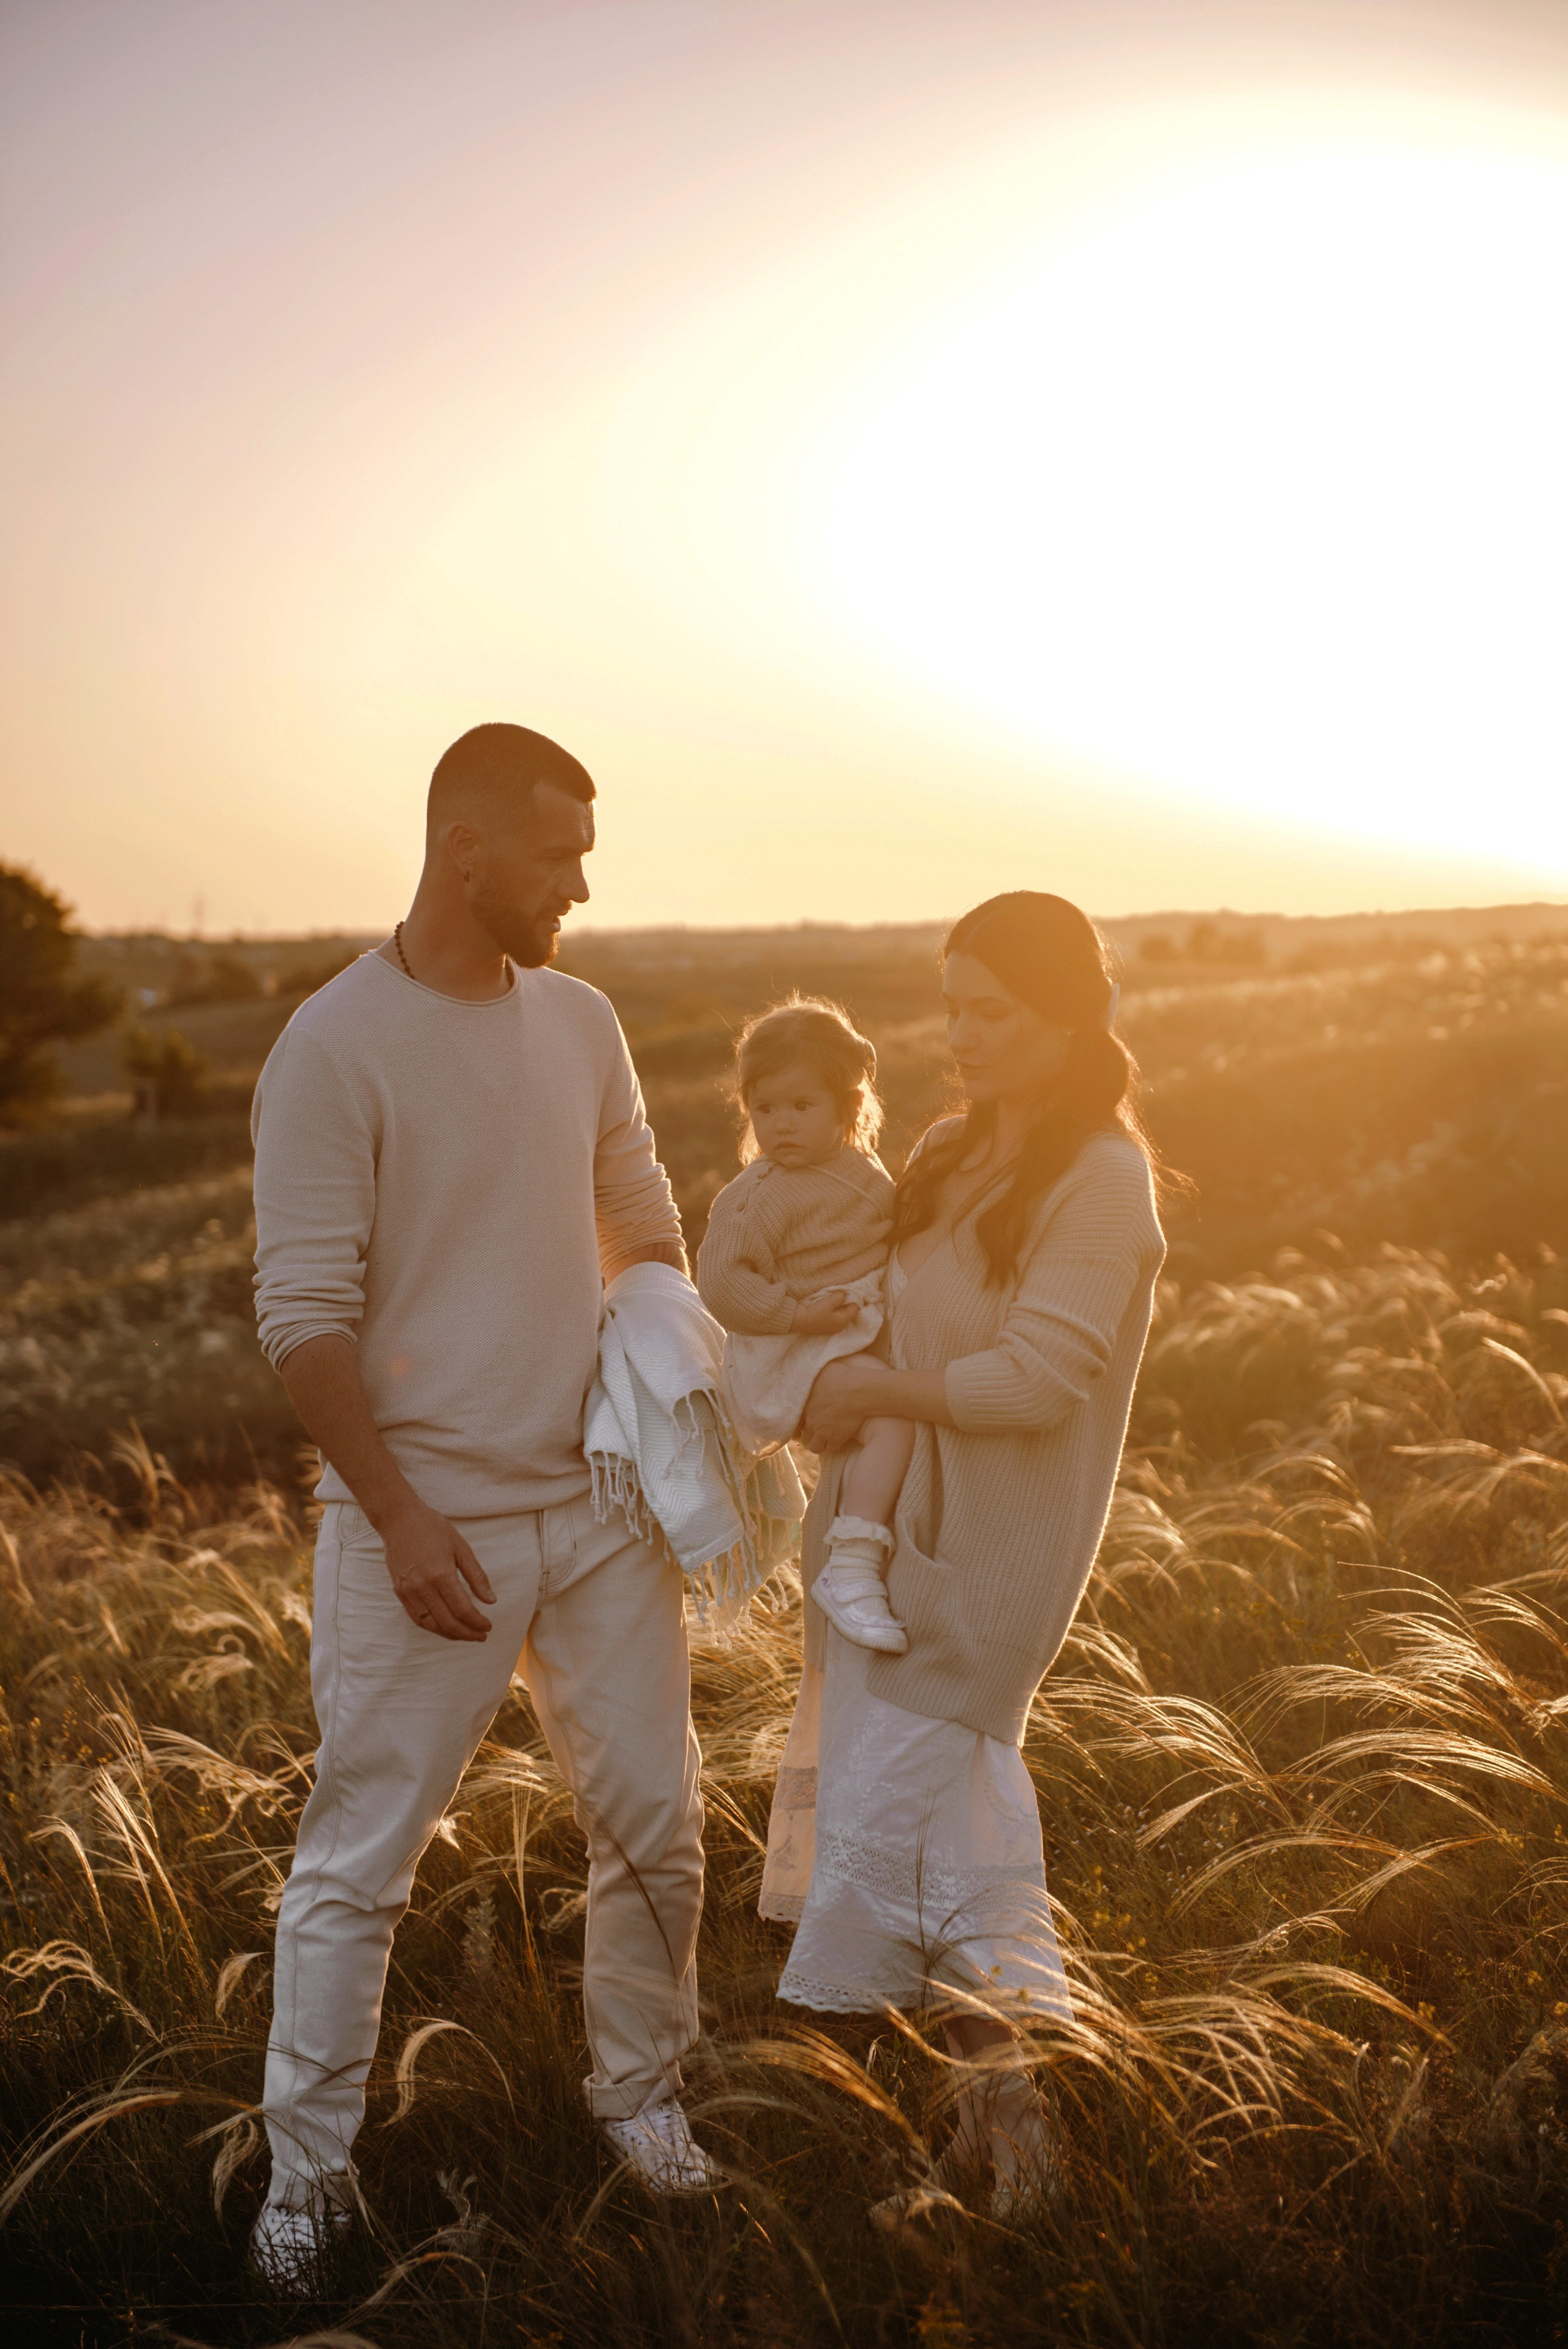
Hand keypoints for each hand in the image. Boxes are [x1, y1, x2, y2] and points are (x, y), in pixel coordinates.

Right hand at [379, 1497, 496, 1640]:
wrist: (399, 1519)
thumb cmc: (432, 1528)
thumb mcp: (461, 1547)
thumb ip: (477, 1576)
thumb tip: (491, 1600)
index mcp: (441, 1575)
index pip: (463, 1610)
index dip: (477, 1623)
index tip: (488, 1627)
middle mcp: (423, 1587)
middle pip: (448, 1622)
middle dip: (467, 1634)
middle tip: (481, 1636)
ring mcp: (409, 1591)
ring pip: (431, 1625)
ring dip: (450, 1634)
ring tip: (465, 1634)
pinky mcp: (400, 1592)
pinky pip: (417, 1618)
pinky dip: (432, 1627)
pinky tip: (444, 1627)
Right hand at [791, 1288, 858, 1336]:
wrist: (801, 1320)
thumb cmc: (816, 1311)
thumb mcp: (830, 1301)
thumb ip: (840, 1296)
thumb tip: (845, 1294)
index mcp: (842, 1321)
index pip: (855, 1309)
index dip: (853, 1300)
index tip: (847, 1293)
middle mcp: (840, 1326)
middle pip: (849, 1312)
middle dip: (846, 1303)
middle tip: (840, 1295)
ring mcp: (833, 1327)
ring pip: (842, 1314)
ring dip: (840, 1306)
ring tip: (834, 1299)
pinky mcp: (827, 1326)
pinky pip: (836, 1316)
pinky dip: (835, 1310)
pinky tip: (829, 1306)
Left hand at [800, 1355, 883, 1452]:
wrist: (857, 1391)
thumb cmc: (841, 1376)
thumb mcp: (823, 1370)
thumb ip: (814, 1375)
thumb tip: (811, 1370)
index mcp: (805, 1406)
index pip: (794, 1422)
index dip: (797, 1427)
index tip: (800, 1430)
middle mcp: (811, 1421)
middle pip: (806, 1435)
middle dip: (812, 1434)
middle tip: (820, 1430)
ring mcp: (822, 1432)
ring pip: (816, 1447)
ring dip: (821, 1443)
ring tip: (829, 1438)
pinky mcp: (836, 1439)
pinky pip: (832, 1449)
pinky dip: (836, 1445)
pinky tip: (841, 1439)